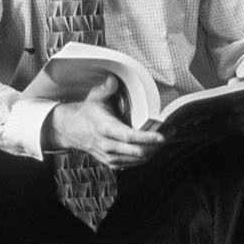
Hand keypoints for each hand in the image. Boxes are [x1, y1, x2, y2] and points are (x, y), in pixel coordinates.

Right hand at [45, 75, 163, 168]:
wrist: (73, 131)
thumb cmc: (88, 113)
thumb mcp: (94, 98)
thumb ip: (105, 89)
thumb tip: (113, 79)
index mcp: (104, 128)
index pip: (128, 136)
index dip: (147, 138)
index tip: (162, 136)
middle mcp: (107, 145)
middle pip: (137, 151)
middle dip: (156, 144)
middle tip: (171, 133)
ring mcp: (109, 157)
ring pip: (138, 159)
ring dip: (154, 150)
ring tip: (165, 139)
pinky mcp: (112, 163)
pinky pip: (134, 164)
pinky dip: (145, 156)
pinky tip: (152, 147)